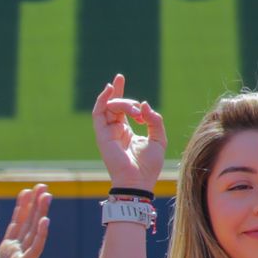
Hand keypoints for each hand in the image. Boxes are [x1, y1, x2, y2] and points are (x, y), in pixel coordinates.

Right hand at [91, 74, 165, 190]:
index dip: (121, 92)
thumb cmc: (149, 166)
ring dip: (123, 103)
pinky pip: (98, 112)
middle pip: (116, 106)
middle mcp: (115, 131)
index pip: (121, 108)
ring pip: (109, 107)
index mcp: (127, 132)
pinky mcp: (101, 135)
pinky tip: (110, 88)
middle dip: (128, 102)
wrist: (138, 181)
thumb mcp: (159, 138)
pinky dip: (102, 99)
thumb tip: (144, 104)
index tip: (120, 77)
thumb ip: (154, 120)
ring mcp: (107, 132)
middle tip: (139, 111)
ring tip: (135, 111)